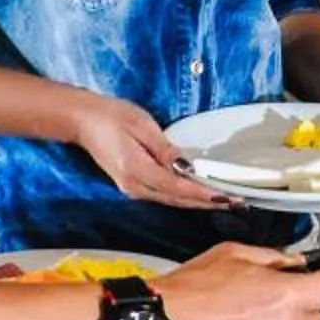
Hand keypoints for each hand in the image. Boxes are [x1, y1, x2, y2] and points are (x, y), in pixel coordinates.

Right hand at [74, 92, 230, 208]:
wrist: (83, 120)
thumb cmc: (111, 117)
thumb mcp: (142, 126)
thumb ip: (165, 149)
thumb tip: (186, 166)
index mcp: (137, 171)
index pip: (177, 187)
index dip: (203, 194)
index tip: (226, 197)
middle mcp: (135, 187)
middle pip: (178, 199)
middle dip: (208, 202)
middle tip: (236, 202)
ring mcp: (133, 189)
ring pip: (172, 200)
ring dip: (198, 202)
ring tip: (224, 200)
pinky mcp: (133, 185)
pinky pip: (165, 195)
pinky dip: (185, 196)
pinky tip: (200, 195)